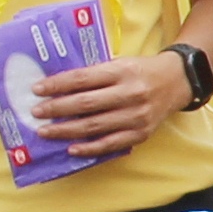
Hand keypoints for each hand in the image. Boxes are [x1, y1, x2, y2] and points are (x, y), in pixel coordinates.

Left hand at [23, 50, 191, 160]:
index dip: (57, 85)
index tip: (37, 90)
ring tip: (45, 131)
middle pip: (85, 104)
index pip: (83, 79)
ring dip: (66, 130)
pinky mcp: (141, 133)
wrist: (177, 82)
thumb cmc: (141, 71)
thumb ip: (95, 74)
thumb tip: (58, 87)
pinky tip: (71, 148)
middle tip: (36, 112)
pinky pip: (110, 144)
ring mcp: (136, 116)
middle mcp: (129, 94)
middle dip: (56, 109)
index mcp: (121, 72)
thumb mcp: (120, 63)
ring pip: (94, 126)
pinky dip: (89, 148)